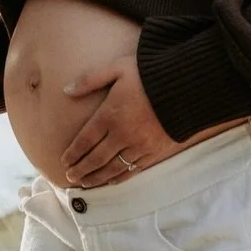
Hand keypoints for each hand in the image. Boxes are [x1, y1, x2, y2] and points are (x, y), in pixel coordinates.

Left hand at [59, 56, 181, 186]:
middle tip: (70, 176)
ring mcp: (139, 145)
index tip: (64, 161)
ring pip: (113, 168)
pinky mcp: (155, 152)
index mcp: (110, 114)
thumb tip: (66, 90)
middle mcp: (122, 134)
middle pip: (96, 158)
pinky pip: (133, 170)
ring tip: (85, 183)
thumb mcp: (117, 68)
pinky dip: (119, 178)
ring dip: (97, 177)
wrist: (187, 86)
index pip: (85, 140)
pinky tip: (111, 181)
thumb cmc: (149, 73)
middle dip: (81, 169)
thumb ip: (90, 79)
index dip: (73, 153)